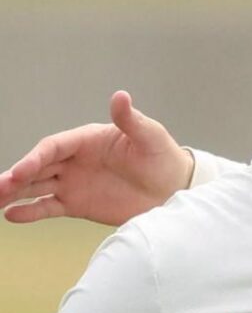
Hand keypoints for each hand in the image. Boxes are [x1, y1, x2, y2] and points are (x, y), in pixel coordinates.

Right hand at [0, 91, 192, 225]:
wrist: (174, 188)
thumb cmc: (163, 157)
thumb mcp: (150, 137)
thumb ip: (131, 121)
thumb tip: (120, 96)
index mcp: (87, 140)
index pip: (53, 147)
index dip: (35, 158)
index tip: (21, 171)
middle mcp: (75, 160)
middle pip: (38, 166)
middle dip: (17, 176)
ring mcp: (74, 182)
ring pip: (36, 186)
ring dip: (15, 192)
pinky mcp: (78, 204)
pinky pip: (48, 207)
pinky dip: (30, 211)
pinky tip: (11, 216)